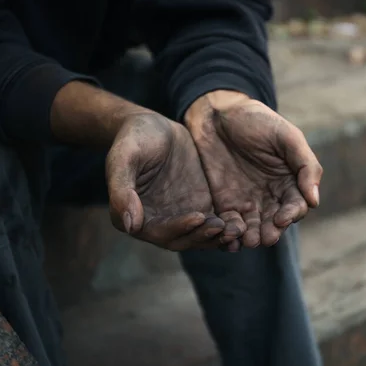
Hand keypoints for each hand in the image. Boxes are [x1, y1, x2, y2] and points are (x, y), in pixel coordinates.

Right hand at [106, 112, 224, 250]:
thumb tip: (130, 225)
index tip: (198, 217)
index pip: (158, 232)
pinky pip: (213, 222)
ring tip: (236, 230)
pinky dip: (226, 226)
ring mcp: (180, 216)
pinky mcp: (200, 206)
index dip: (178, 229)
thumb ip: (121, 189)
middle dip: (202, 236)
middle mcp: (157, 222)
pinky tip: (243, 222)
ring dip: (217, 237)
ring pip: (200, 235)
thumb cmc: (134, 139)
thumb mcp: (123, 157)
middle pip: (183, 239)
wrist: (155, 126)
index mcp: (133, 216)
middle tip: (223, 228)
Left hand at [185, 91, 322, 250]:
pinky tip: (229, 237)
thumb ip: (305, 165)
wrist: (217, 114)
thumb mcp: (286, 136)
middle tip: (266, 237)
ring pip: (254, 228)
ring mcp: (248, 201)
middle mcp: (271, 195)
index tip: (282, 218)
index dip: (291, 214)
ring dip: (253, 237)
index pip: (296, 205)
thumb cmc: (257, 120)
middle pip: (276, 222)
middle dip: (272, 231)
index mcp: (290, 181)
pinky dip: (231, 233)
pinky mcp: (225, 204)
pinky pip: (231, 224)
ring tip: (249, 240)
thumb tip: (315, 200)